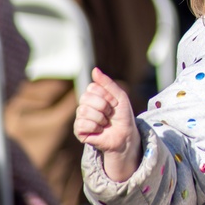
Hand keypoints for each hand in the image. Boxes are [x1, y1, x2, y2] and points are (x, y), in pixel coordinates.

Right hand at [74, 67, 141, 181]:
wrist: (125, 135)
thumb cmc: (123, 115)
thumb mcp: (119, 96)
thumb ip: (107, 83)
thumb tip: (94, 69)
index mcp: (93, 95)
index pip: (92, 87)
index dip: (106, 95)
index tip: (115, 103)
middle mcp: (85, 105)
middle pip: (86, 98)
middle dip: (103, 106)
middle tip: (110, 114)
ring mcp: (81, 117)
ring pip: (83, 111)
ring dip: (100, 117)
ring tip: (105, 122)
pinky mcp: (79, 131)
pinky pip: (82, 124)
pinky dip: (95, 127)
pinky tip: (99, 130)